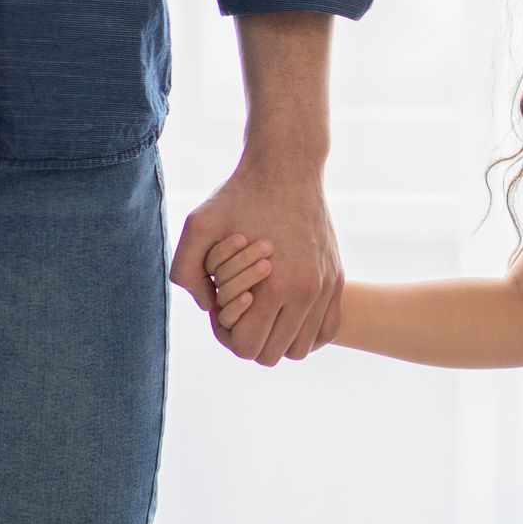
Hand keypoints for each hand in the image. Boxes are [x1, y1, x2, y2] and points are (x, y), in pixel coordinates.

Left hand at [168, 159, 343, 365]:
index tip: (218, 308)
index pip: (248, 348)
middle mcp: (307, 292)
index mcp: (276, 286)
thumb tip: (207, 305)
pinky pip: (327, 331)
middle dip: (249, 339)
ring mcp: (326, 287)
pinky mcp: (336, 279)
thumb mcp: (197, 226)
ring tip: (260, 310)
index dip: (225, 336)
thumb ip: (185, 272)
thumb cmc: (240, 196)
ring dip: (277, 339)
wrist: (289, 168)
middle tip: (237, 309)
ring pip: (302, 348)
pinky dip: (305, 332)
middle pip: (273, 354)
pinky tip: (285, 313)